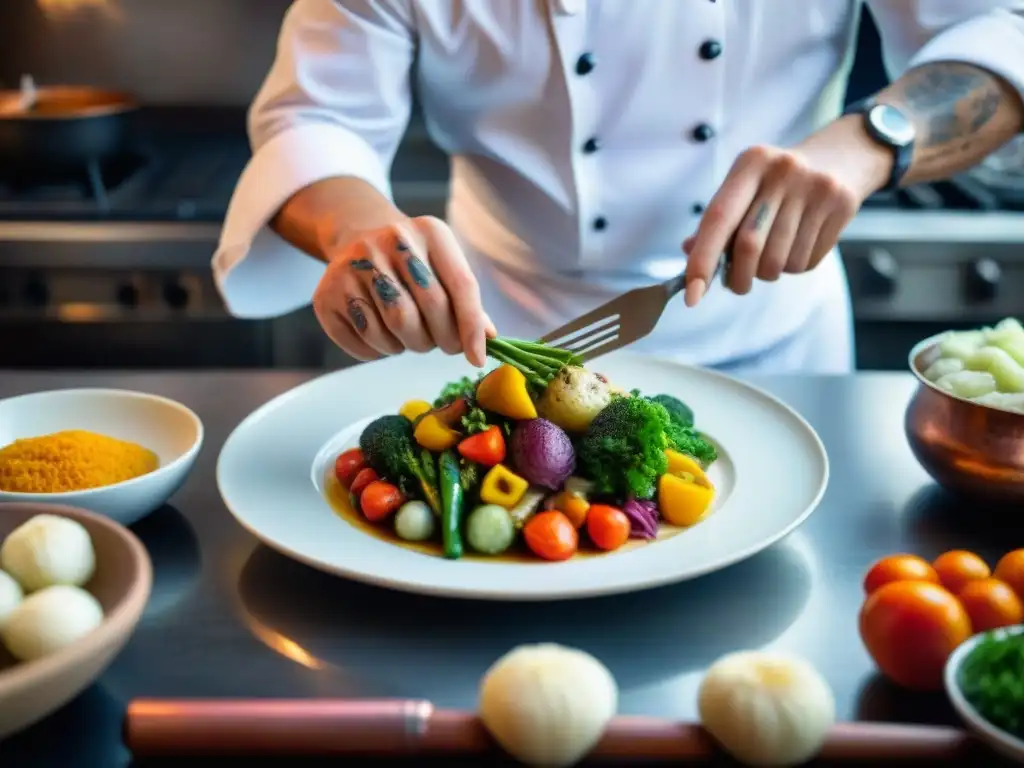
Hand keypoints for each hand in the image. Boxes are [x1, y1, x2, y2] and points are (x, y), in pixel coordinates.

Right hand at [312, 215, 492, 365]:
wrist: (358, 237)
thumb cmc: (413, 262)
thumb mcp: (443, 266)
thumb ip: (466, 301)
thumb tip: (487, 341)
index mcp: (430, 231)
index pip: (461, 285)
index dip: (471, 327)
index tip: (476, 358)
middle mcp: (390, 241)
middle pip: (427, 308)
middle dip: (442, 340)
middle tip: (442, 345)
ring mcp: (353, 265)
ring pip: (394, 328)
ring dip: (409, 346)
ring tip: (410, 335)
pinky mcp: (326, 294)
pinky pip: (363, 342)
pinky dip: (378, 352)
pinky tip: (382, 336)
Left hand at [681, 142, 871, 305]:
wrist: (841, 156)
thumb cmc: (778, 181)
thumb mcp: (745, 186)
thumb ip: (716, 220)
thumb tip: (690, 254)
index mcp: (751, 163)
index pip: (719, 218)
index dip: (702, 260)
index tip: (692, 295)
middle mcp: (784, 172)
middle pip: (749, 246)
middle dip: (737, 277)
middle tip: (736, 284)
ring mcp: (816, 189)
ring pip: (779, 261)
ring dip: (767, 274)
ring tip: (770, 258)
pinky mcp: (842, 207)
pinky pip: (805, 263)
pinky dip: (792, 268)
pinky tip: (795, 247)